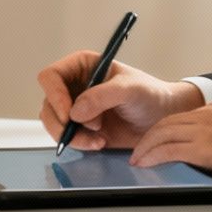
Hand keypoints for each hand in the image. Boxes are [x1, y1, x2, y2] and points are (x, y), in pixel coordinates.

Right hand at [37, 51, 201, 150]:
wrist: (163, 119)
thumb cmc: (150, 94)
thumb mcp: (130, 89)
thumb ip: (102, 96)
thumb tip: (75, 112)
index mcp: (81, 67)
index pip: (51, 77)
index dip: (54, 94)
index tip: (69, 113)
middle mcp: (74, 87)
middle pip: (48, 104)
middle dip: (63, 122)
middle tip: (86, 129)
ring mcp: (76, 109)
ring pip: (54, 124)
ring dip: (72, 136)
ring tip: (98, 139)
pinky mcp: (81, 129)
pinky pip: (67, 138)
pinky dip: (80, 144)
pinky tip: (100, 143)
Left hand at [130, 101, 211, 190]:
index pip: (182, 117)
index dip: (164, 129)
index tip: (155, 139)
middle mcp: (210, 114)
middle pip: (167, 122)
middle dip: (149, 137)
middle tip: (139, 150)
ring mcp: (207, 130)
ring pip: (163, 134)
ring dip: (146, 147)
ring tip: (137, 159)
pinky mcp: (206, 148)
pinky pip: (170, 150)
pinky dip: (153, 156)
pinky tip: (145, 164)